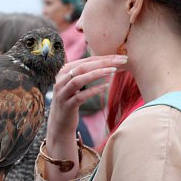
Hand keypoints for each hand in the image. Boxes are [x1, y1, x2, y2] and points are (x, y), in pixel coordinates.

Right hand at [44, 55, 127, 180]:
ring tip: (113, 70)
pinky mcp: (67, 106)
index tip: (119, 56)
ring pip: (79, 79)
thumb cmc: (71, 102)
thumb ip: (83, 73)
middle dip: (102, 62)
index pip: (85, 60)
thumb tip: (104, 61)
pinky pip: (81, 96)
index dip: (102, 57)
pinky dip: (93, 90)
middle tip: (121, 60)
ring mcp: (62, 93)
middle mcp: (60, 81)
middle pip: (82, 67)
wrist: (60, 124)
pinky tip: (105, 87)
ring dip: (97, 73)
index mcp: (63, 72)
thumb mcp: (73, 85)